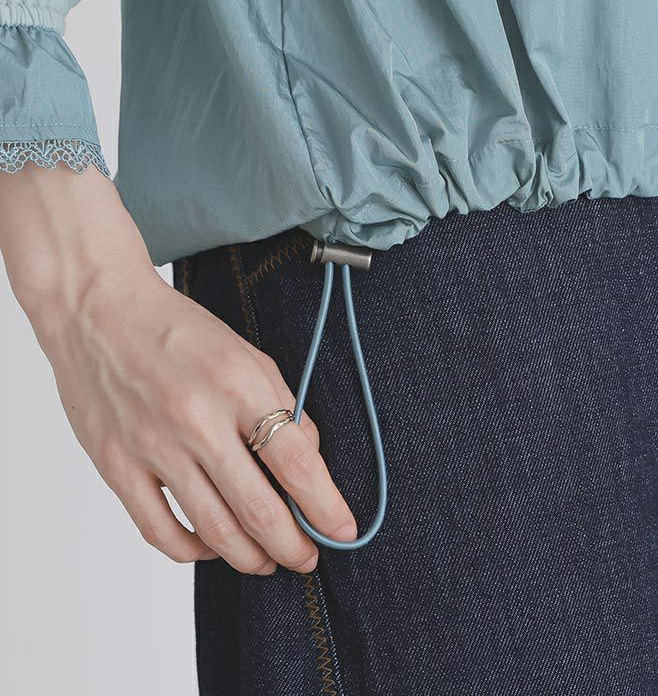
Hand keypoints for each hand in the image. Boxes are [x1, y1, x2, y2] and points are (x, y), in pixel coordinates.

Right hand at [0, 164, 356, 574]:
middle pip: (259, 510)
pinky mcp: (117, 465)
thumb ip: (281, 406)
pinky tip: (210, 547)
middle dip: (293, 546)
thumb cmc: (178, 331)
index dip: (326, 507)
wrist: (99, 311)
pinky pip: (160, 530)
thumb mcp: (247, 353)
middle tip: (308, 558)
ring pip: (214, 530)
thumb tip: (307, 462)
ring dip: (249, 557)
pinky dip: (192, 550)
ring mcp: (154, 446)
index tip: (343, 531)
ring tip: (267, 561)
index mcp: (239, 384)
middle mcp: (198, 420)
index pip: (296, 463)